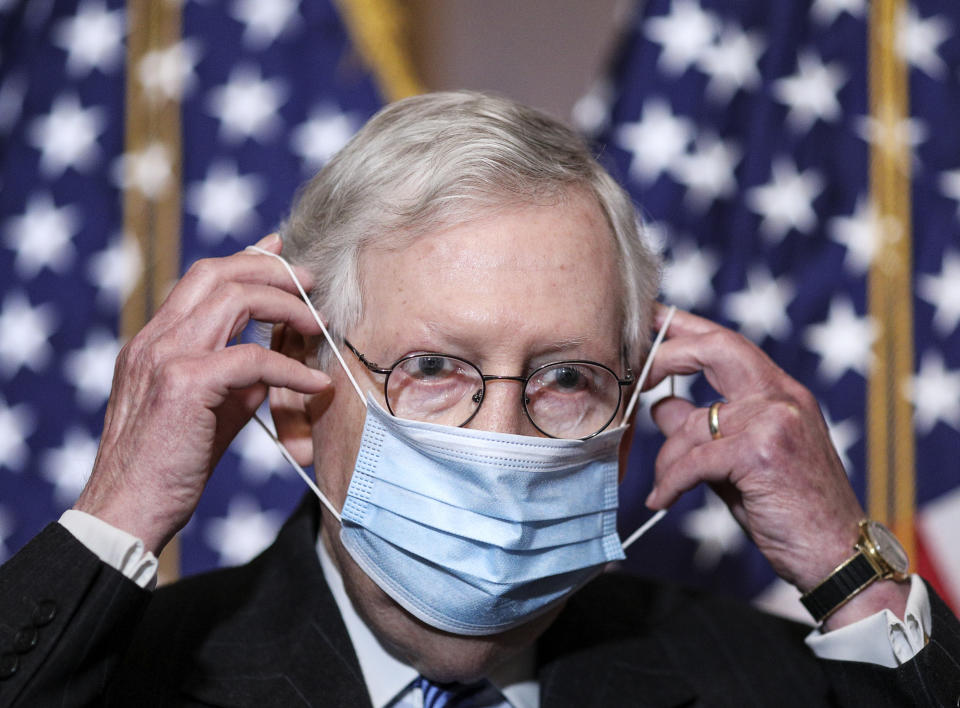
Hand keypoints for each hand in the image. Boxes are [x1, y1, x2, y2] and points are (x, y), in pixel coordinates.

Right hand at [73, 234, 330, 553]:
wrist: (126, 512)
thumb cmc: (167, 468)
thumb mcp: (207, 411)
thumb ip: (236, 379)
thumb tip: (275, 360)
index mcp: (153, 342)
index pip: (200, 280)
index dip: (244, 260)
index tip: (279, 252)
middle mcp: (154, 340)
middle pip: (217, 275)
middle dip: (271, 270)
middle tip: (309, 282)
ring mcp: (164, 358)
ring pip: (234, 300)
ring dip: (285, 306)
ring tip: (317, 323)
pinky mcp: (183, 386)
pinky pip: (251, 358)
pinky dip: (290, 368)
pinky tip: (314, 384)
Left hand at [642, 305, 906, 625]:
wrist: (837, 555)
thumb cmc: (790, 510)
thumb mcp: (741, 459)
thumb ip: (705, 428)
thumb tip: (660, 406)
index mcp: (781, 393)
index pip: (727, 343)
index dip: (685, 327)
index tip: (651, 316)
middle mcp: (782, 397)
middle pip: (715, 348)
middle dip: (667, 355)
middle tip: (636, 374)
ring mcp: (775, 420)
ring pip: (691, 422)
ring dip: (668, 458)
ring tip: (665, 487)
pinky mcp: (761, 453)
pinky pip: (692, 460)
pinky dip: (671, 481)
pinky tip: (663, 500)